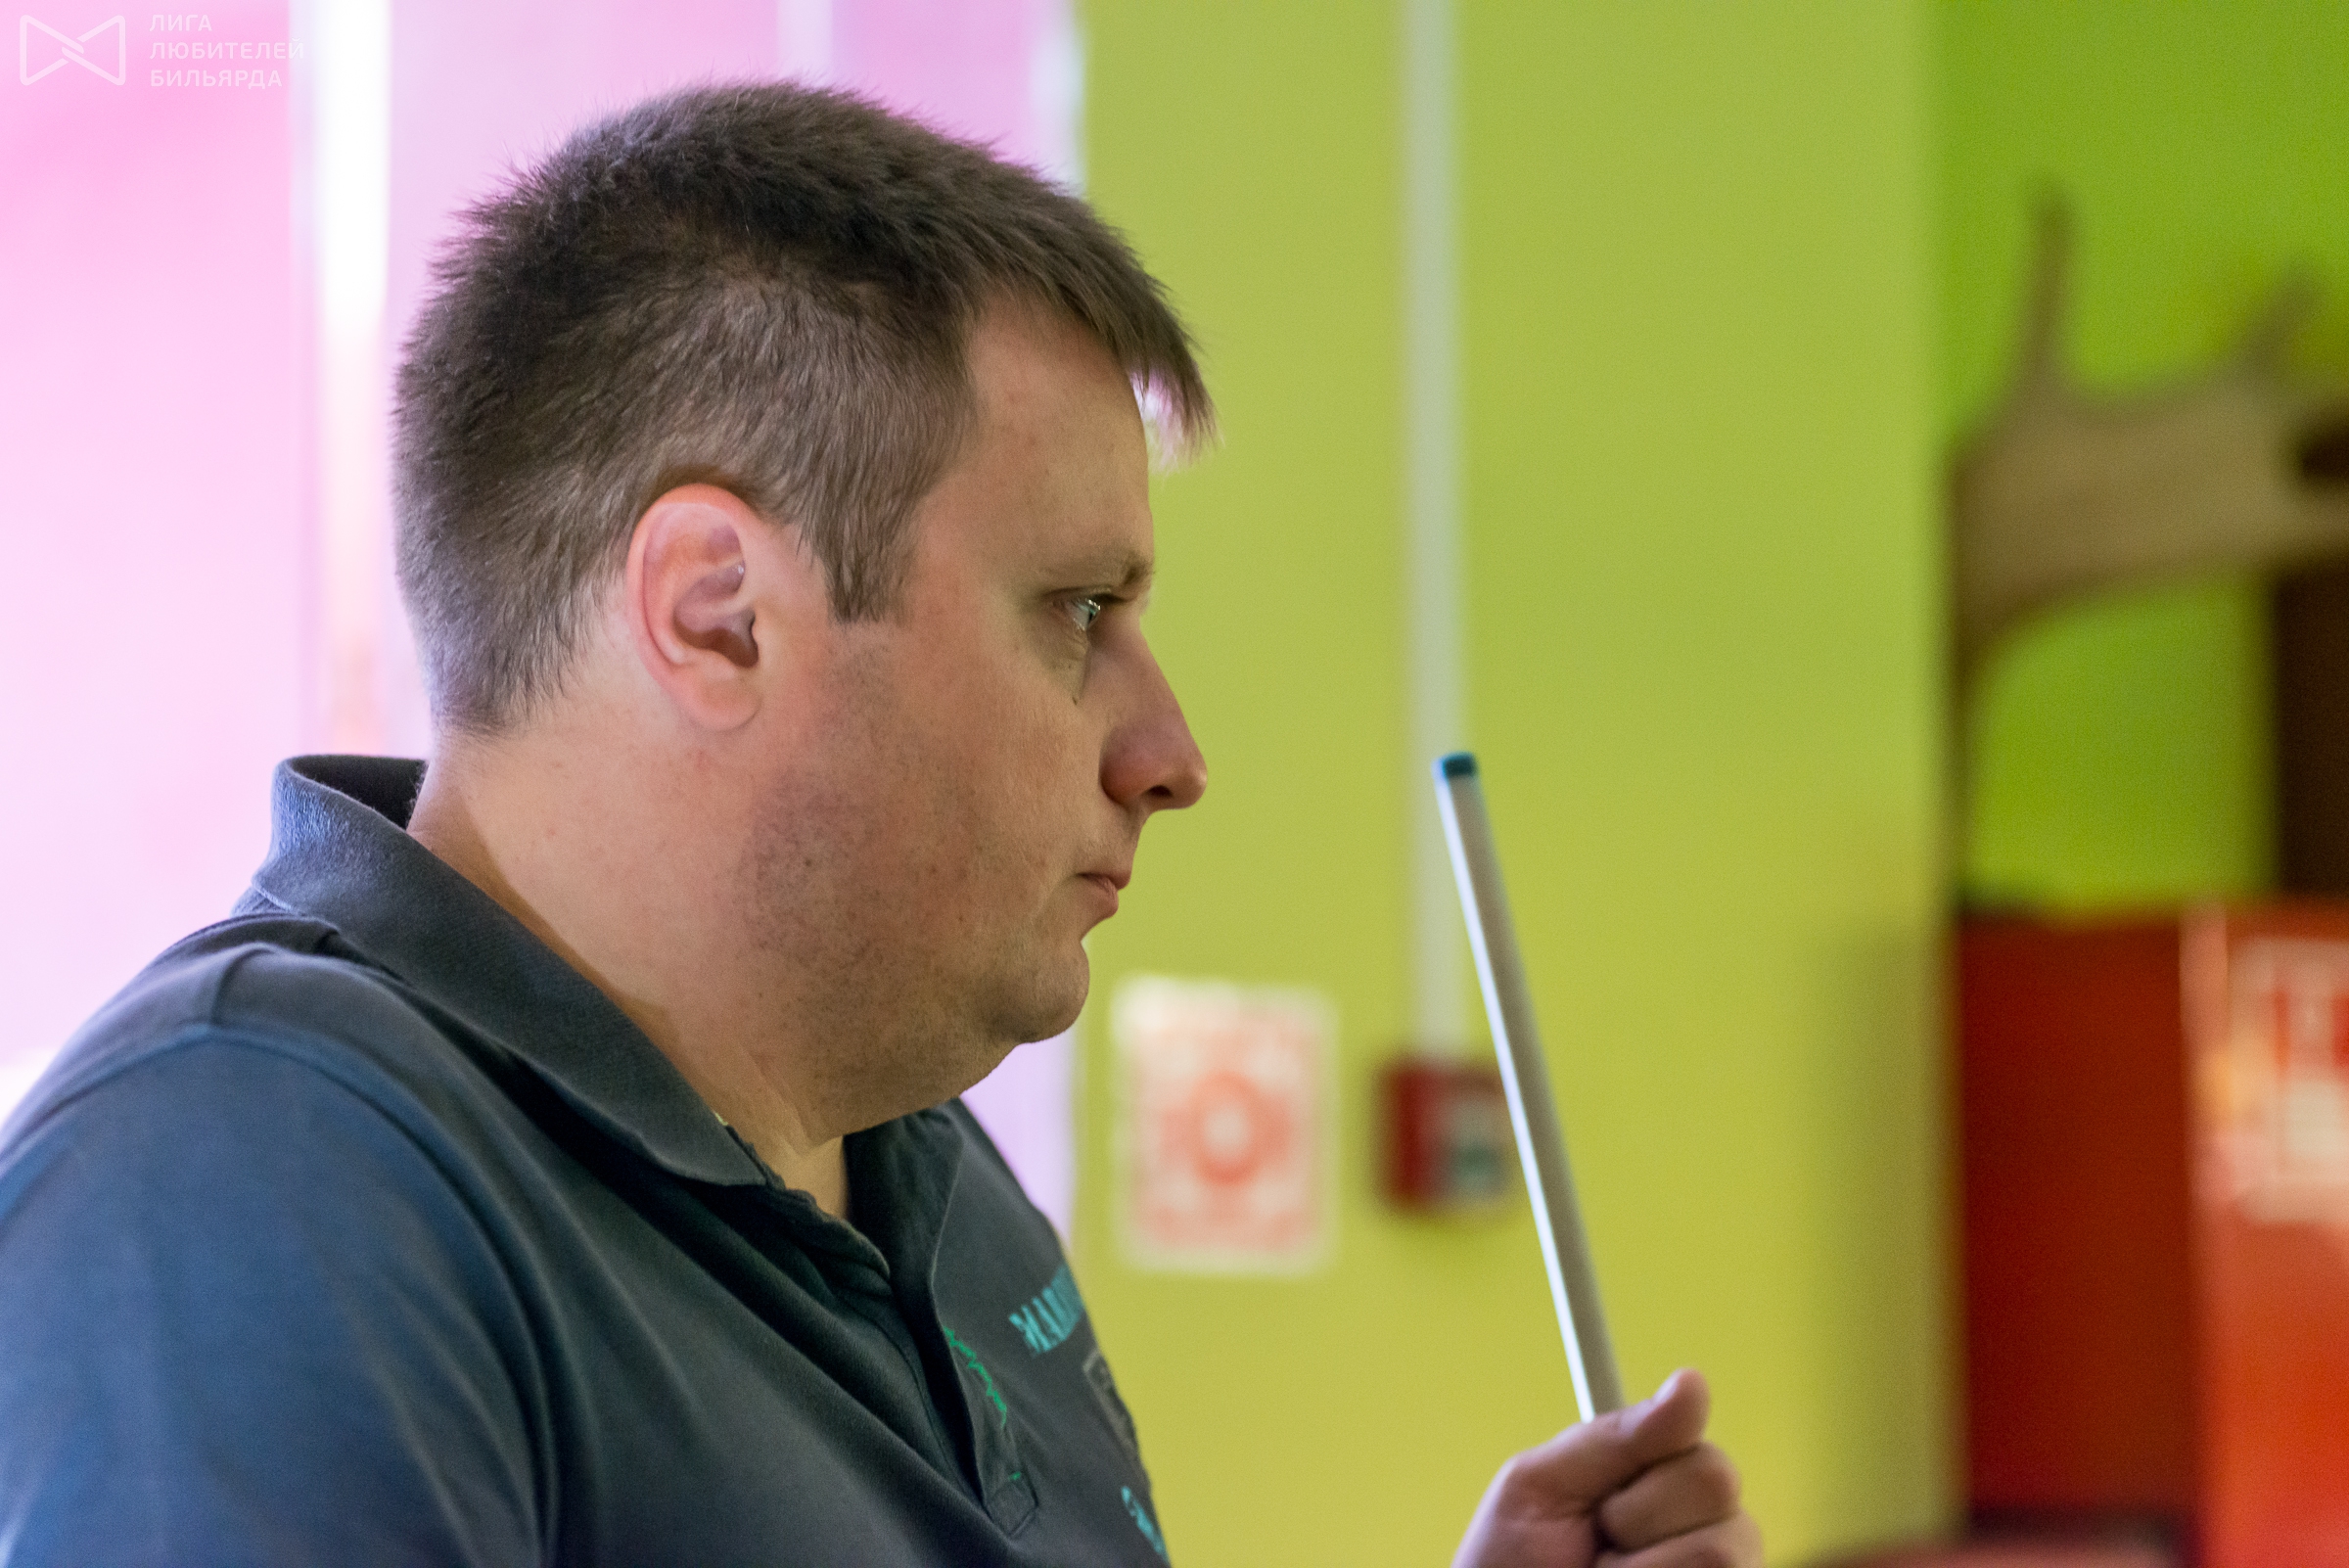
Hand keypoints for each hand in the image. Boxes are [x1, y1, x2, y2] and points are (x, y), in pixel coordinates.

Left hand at [1452, 1369, 1759, 1567]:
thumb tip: (1693, 1382)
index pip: (1700, 1441)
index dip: (1649, 1473)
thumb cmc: (1511, 1567)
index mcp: (1661, 1481)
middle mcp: (1704, 1527)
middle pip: (1718, 1481)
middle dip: (1637, 1517)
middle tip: (1595, 1544)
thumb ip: (1614, 1438)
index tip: (1606, 1503)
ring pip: (1722, 1550)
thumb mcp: (1540, 1487)